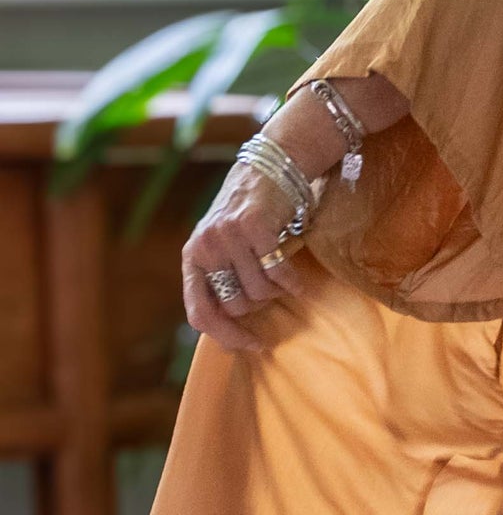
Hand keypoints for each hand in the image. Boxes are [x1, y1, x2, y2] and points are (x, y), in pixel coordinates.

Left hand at [182, 162, 304, 354]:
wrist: (269, 168)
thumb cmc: (248, 214)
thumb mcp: (222, 245)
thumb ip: (220, 280)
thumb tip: (230, 337)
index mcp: (192, 257)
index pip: (200, 313)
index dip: (226, 336)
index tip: (253, 346)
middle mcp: (205, 247)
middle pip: (236, 306)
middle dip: (258, 304)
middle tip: (269, 287)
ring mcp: (228, 237)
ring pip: (259, 292)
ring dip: (277, 290)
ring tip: (280, 273)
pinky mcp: (255, 228)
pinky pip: (278, 274)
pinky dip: (293, 283)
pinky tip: (299, 282)